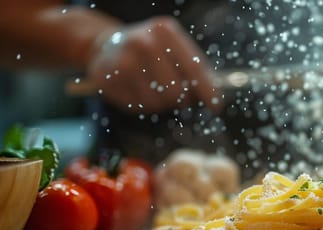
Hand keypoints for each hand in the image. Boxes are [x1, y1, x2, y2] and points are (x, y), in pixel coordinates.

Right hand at [86, 16, 220, 113]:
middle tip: (177, 95)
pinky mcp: (109, 78)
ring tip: (152, 88)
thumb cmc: (149, 50)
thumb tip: (215, 97)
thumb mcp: (173, 48)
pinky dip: (142, 104)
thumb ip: (195, 69)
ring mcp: (124, 59)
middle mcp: (144, 42)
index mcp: (165, 31)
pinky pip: (138, 105)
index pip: (194, 66)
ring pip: (158, 101)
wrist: (106, 45)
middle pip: (176, 90)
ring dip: (161, 103)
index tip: (216, 106)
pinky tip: (136, 89)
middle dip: (181, 99)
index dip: (207, 89)